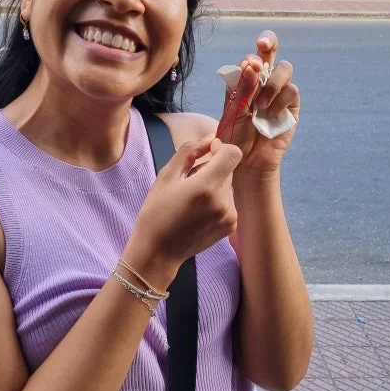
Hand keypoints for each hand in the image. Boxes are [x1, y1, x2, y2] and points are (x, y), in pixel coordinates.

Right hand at [128, 136, 241, 279]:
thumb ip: (189, 152)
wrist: (158, 252)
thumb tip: (210, 138)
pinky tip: (199, 212)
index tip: (207, 154)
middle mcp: (223, 201)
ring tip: (193, 200)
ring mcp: (229, 216)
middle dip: (213, 169)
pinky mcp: (230, 226)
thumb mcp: (166, 176)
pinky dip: (217, 201)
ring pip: (229, 186)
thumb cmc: (156, 212)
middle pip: (229, 169)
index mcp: (206, 186)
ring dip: (215, 185)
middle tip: (190, 182)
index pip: (233, 154)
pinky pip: (229, 202)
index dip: (221, 149)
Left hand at [216, 31, 299, 174]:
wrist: (246, 160)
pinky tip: (270, 114)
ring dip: (272, 83)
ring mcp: (279, 92)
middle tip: (264, 44)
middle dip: (269, 41)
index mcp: (245, 79)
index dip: (252, 55)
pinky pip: (292, 91)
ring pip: (284, 69)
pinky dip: (280, 100)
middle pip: (271, 50)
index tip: (250, 64)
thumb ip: (242, 88)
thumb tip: (252, 65)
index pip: (251, 57)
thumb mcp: (233, 111)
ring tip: (261, 105)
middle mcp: (263, 81)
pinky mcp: (291, 106)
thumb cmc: (235, 135)